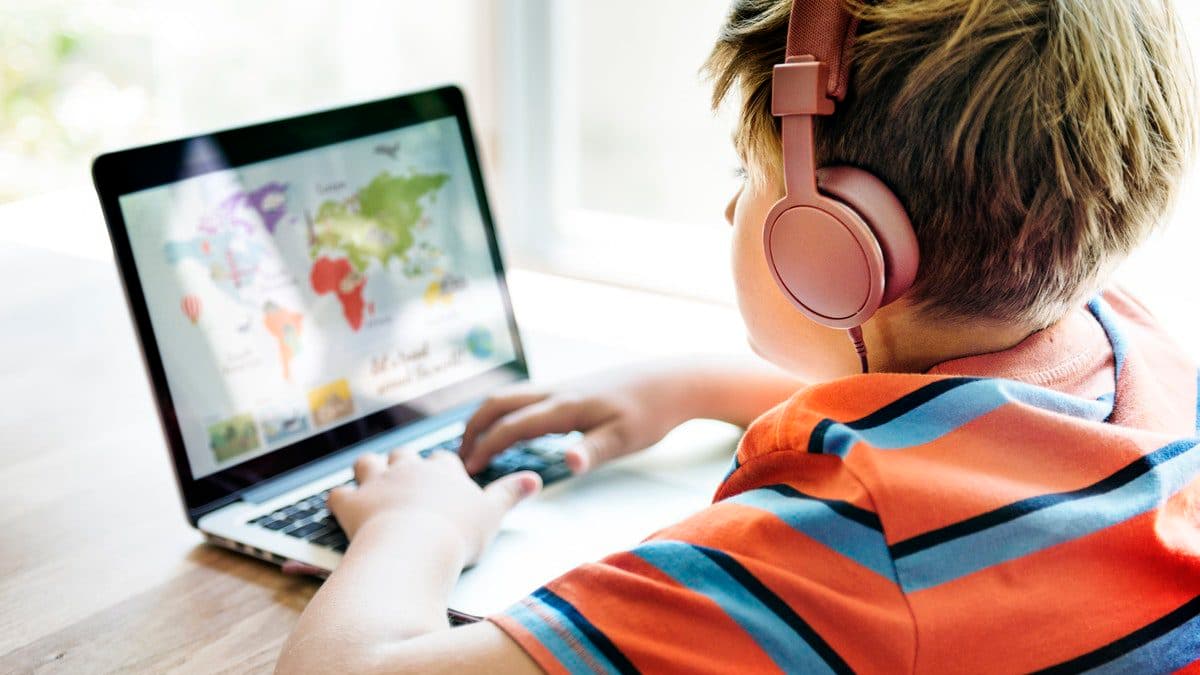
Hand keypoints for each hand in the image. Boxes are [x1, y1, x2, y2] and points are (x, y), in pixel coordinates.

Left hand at [327, 449, 540, 564]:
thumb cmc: (457, 535)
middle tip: (407, 482)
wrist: (415, 548)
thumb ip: (510, 494)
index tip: (446, 482)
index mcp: (444, 471)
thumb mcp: (492, 514)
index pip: (444, 461)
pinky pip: (339, 495)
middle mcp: (409, 469)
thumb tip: (535, 479)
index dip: (444, 471)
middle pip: (404, 455)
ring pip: (368, 463)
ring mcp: (377, 483)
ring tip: (372, 484)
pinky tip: (344, 508)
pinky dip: (341, 500)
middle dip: (404, 465)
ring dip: (369, 471)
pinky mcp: (352, 503)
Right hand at [458, 368, 692, 475]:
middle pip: (498, 403)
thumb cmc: (649, 413)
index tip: (467, 471)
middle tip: (458, 459)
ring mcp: (560, 387)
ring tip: (473, 445)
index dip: (485, 447)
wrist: (670, 381)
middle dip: (473, 429)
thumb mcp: (625, 439)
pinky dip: (503, 413)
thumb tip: (568, 464)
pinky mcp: (568, 389)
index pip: (511, 426)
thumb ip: (593, 451)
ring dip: (485, 418)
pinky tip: (508, 430)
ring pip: (509, 397)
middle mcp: (555, 392)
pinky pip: (523, 398)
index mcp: (564, 407)